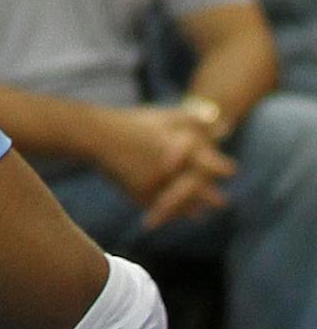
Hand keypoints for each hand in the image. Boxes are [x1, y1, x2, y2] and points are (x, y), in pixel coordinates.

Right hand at [86, 106, 235, 224]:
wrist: (96, 135)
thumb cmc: (132, 123)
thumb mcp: (162, 117)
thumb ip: (193, 120)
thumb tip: (224, 125)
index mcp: (176, 148)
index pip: (211, 165)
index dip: (223, 168)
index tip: (231, 170)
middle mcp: (168, 170)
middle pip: (203, 192)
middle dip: (214, 198)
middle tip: (222, 202)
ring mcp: (154, 185)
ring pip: (185, 205)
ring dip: (195, 208)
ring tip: (202, 210)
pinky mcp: (141, 196)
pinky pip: (164, 209)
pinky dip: (173, 211)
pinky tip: (177, 210)